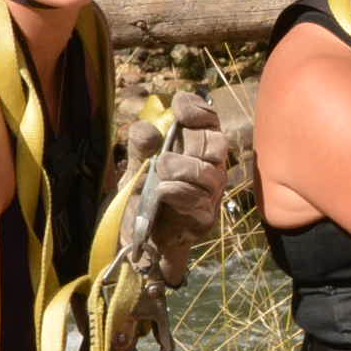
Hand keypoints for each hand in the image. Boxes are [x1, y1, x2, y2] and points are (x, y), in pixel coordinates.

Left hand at [128, 93, 231, 269]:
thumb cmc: (141, 198)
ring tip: (162, 171)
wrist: (138, 240)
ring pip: (211, 173)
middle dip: (192, 143)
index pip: (208, 120)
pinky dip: (180, 193)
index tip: (180, 111)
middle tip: (165, 155)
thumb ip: (141, 146)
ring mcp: (211, 194)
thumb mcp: (135, 166)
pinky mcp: (205, 219)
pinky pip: (200, 202)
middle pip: (215, 143)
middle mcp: (211, 167)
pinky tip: (164, 191)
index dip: (199, 110)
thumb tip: (148, 129)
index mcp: (196, 147)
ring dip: (184, 168)